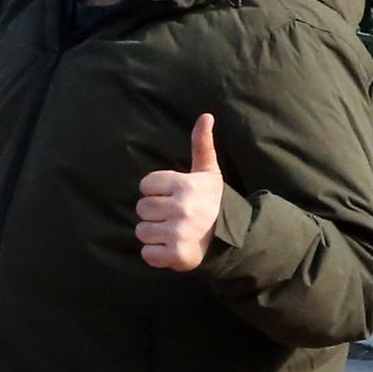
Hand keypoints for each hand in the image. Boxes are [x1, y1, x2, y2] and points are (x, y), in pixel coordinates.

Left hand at [137, 114, 224, 272]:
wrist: (230, 237)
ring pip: (142, 231)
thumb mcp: (207, 171)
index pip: (145, 185)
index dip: (155, 191)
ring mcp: (178, 233)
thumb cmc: (212, 200)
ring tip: (170, 231)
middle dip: (153, 212)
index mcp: (185, 186)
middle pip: (141, 208)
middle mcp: (182, 209)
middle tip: (171, 215)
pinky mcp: (177, 255)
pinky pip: (148, 254)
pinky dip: (156, 254)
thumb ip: (202, 144)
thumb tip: (206, 115)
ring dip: (153, 233)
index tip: (171, 196)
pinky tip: (169, 247)